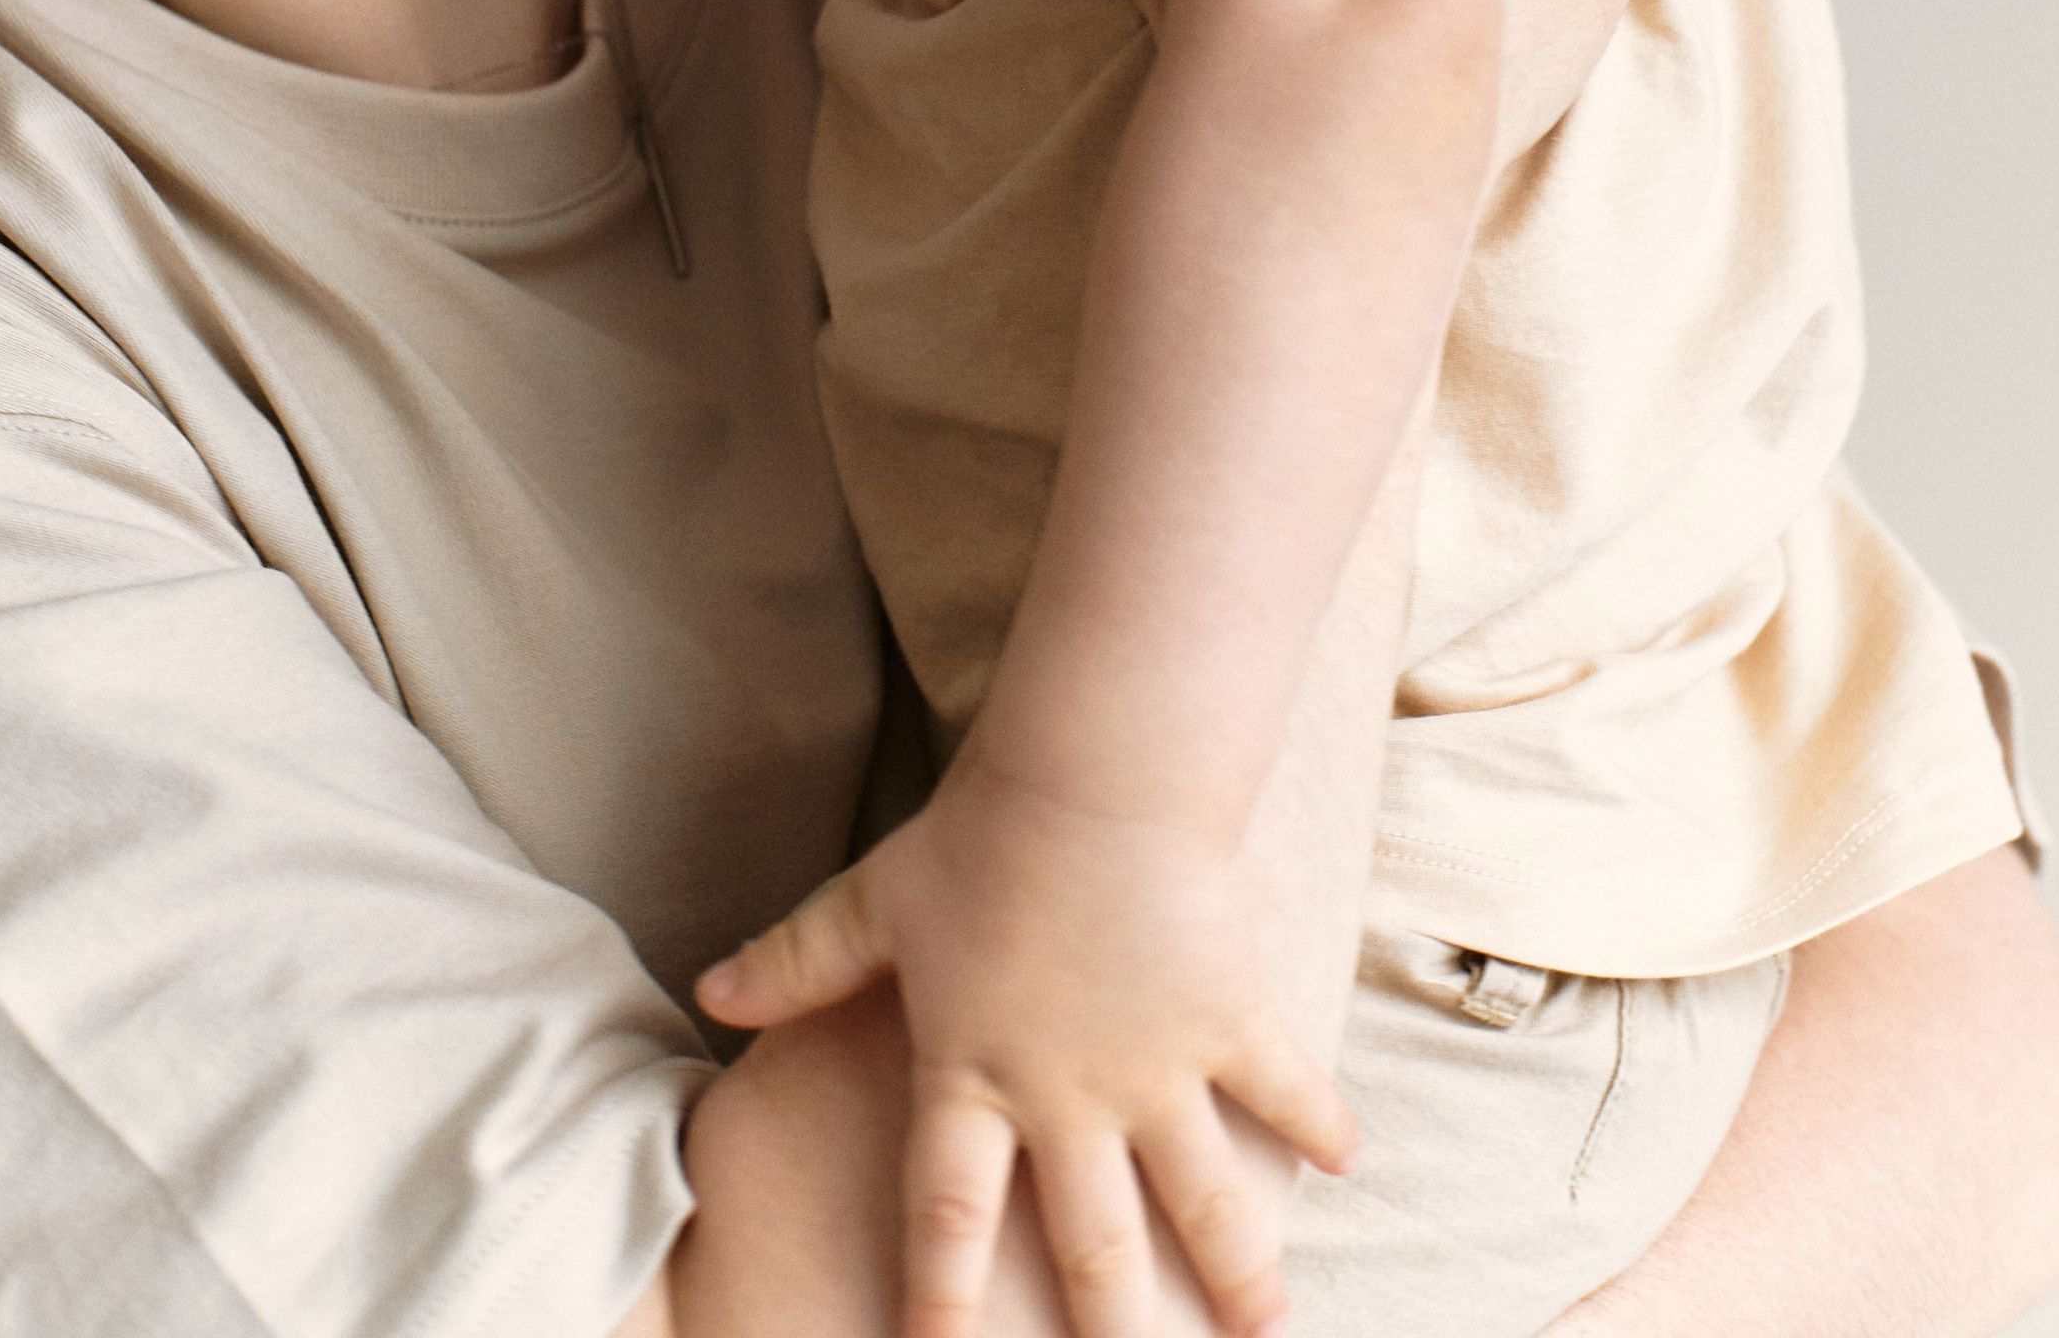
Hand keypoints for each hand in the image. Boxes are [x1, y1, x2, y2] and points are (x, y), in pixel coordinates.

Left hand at [695, 752, 1353, 1337]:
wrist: (1092, 775)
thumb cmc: (976, 833)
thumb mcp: (871, 902)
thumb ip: (797, 960)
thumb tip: (711, 991)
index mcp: (971, 1074)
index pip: (943, 1218)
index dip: (936, 1301)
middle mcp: (1067, 1096)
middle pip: (1089, 1244)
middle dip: (1113, 1331)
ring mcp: (1157, 1066)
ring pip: (1201, 1198)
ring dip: (1237, 1267)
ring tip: (1266, 1329)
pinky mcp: (1230, 1016)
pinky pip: (1281, 1087)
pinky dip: (1318, 1123)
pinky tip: (1348, 1162)